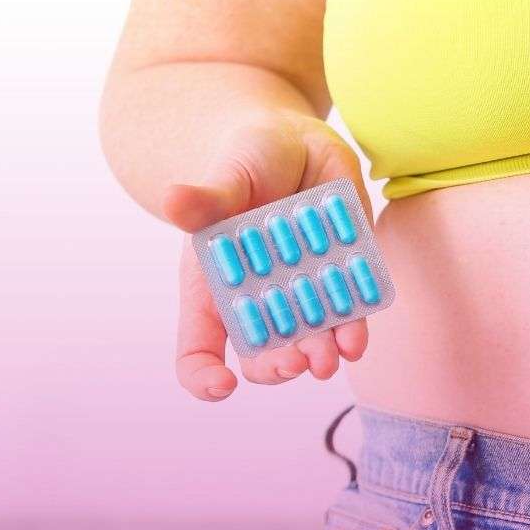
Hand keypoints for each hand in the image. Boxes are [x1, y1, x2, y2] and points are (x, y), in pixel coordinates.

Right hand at [163, 111, 373, 399]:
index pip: (199, 350)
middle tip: (296, 364)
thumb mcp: (228, 176)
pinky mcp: (341, 281)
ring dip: (321, 355)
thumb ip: (209, 198)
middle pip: (262, 358)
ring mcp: (302, 296)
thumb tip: (174, 201)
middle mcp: (257, 302)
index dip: (204, 376)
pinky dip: (353, 330)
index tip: (222, 386)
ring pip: (309, 344)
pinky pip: (348, 316)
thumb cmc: (248, 163)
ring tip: (331, 360)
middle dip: (278, 367)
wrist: (298, 144)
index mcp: (214, 289)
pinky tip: (355, 339)